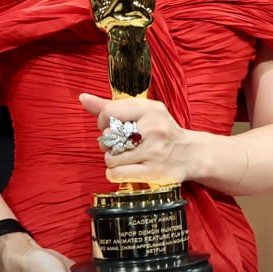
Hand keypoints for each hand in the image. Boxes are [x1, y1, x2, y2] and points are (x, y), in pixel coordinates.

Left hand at [78, 93, 192, 185]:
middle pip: (108, 137)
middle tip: (119, 144)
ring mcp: (154, 152)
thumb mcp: (141, 111)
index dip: (103, 122)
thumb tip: (83, 98)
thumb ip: (111, 106)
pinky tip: (124, 168)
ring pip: (111, 158)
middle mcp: (153, 129)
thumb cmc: (160, 130)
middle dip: (108, 143)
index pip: (109, 112)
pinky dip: (114, 173)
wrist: (189, 154)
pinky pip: (117, 174)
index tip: (111, 127)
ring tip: (124, 157)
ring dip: (112, 160)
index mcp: (150, 109)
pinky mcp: (153, 172)